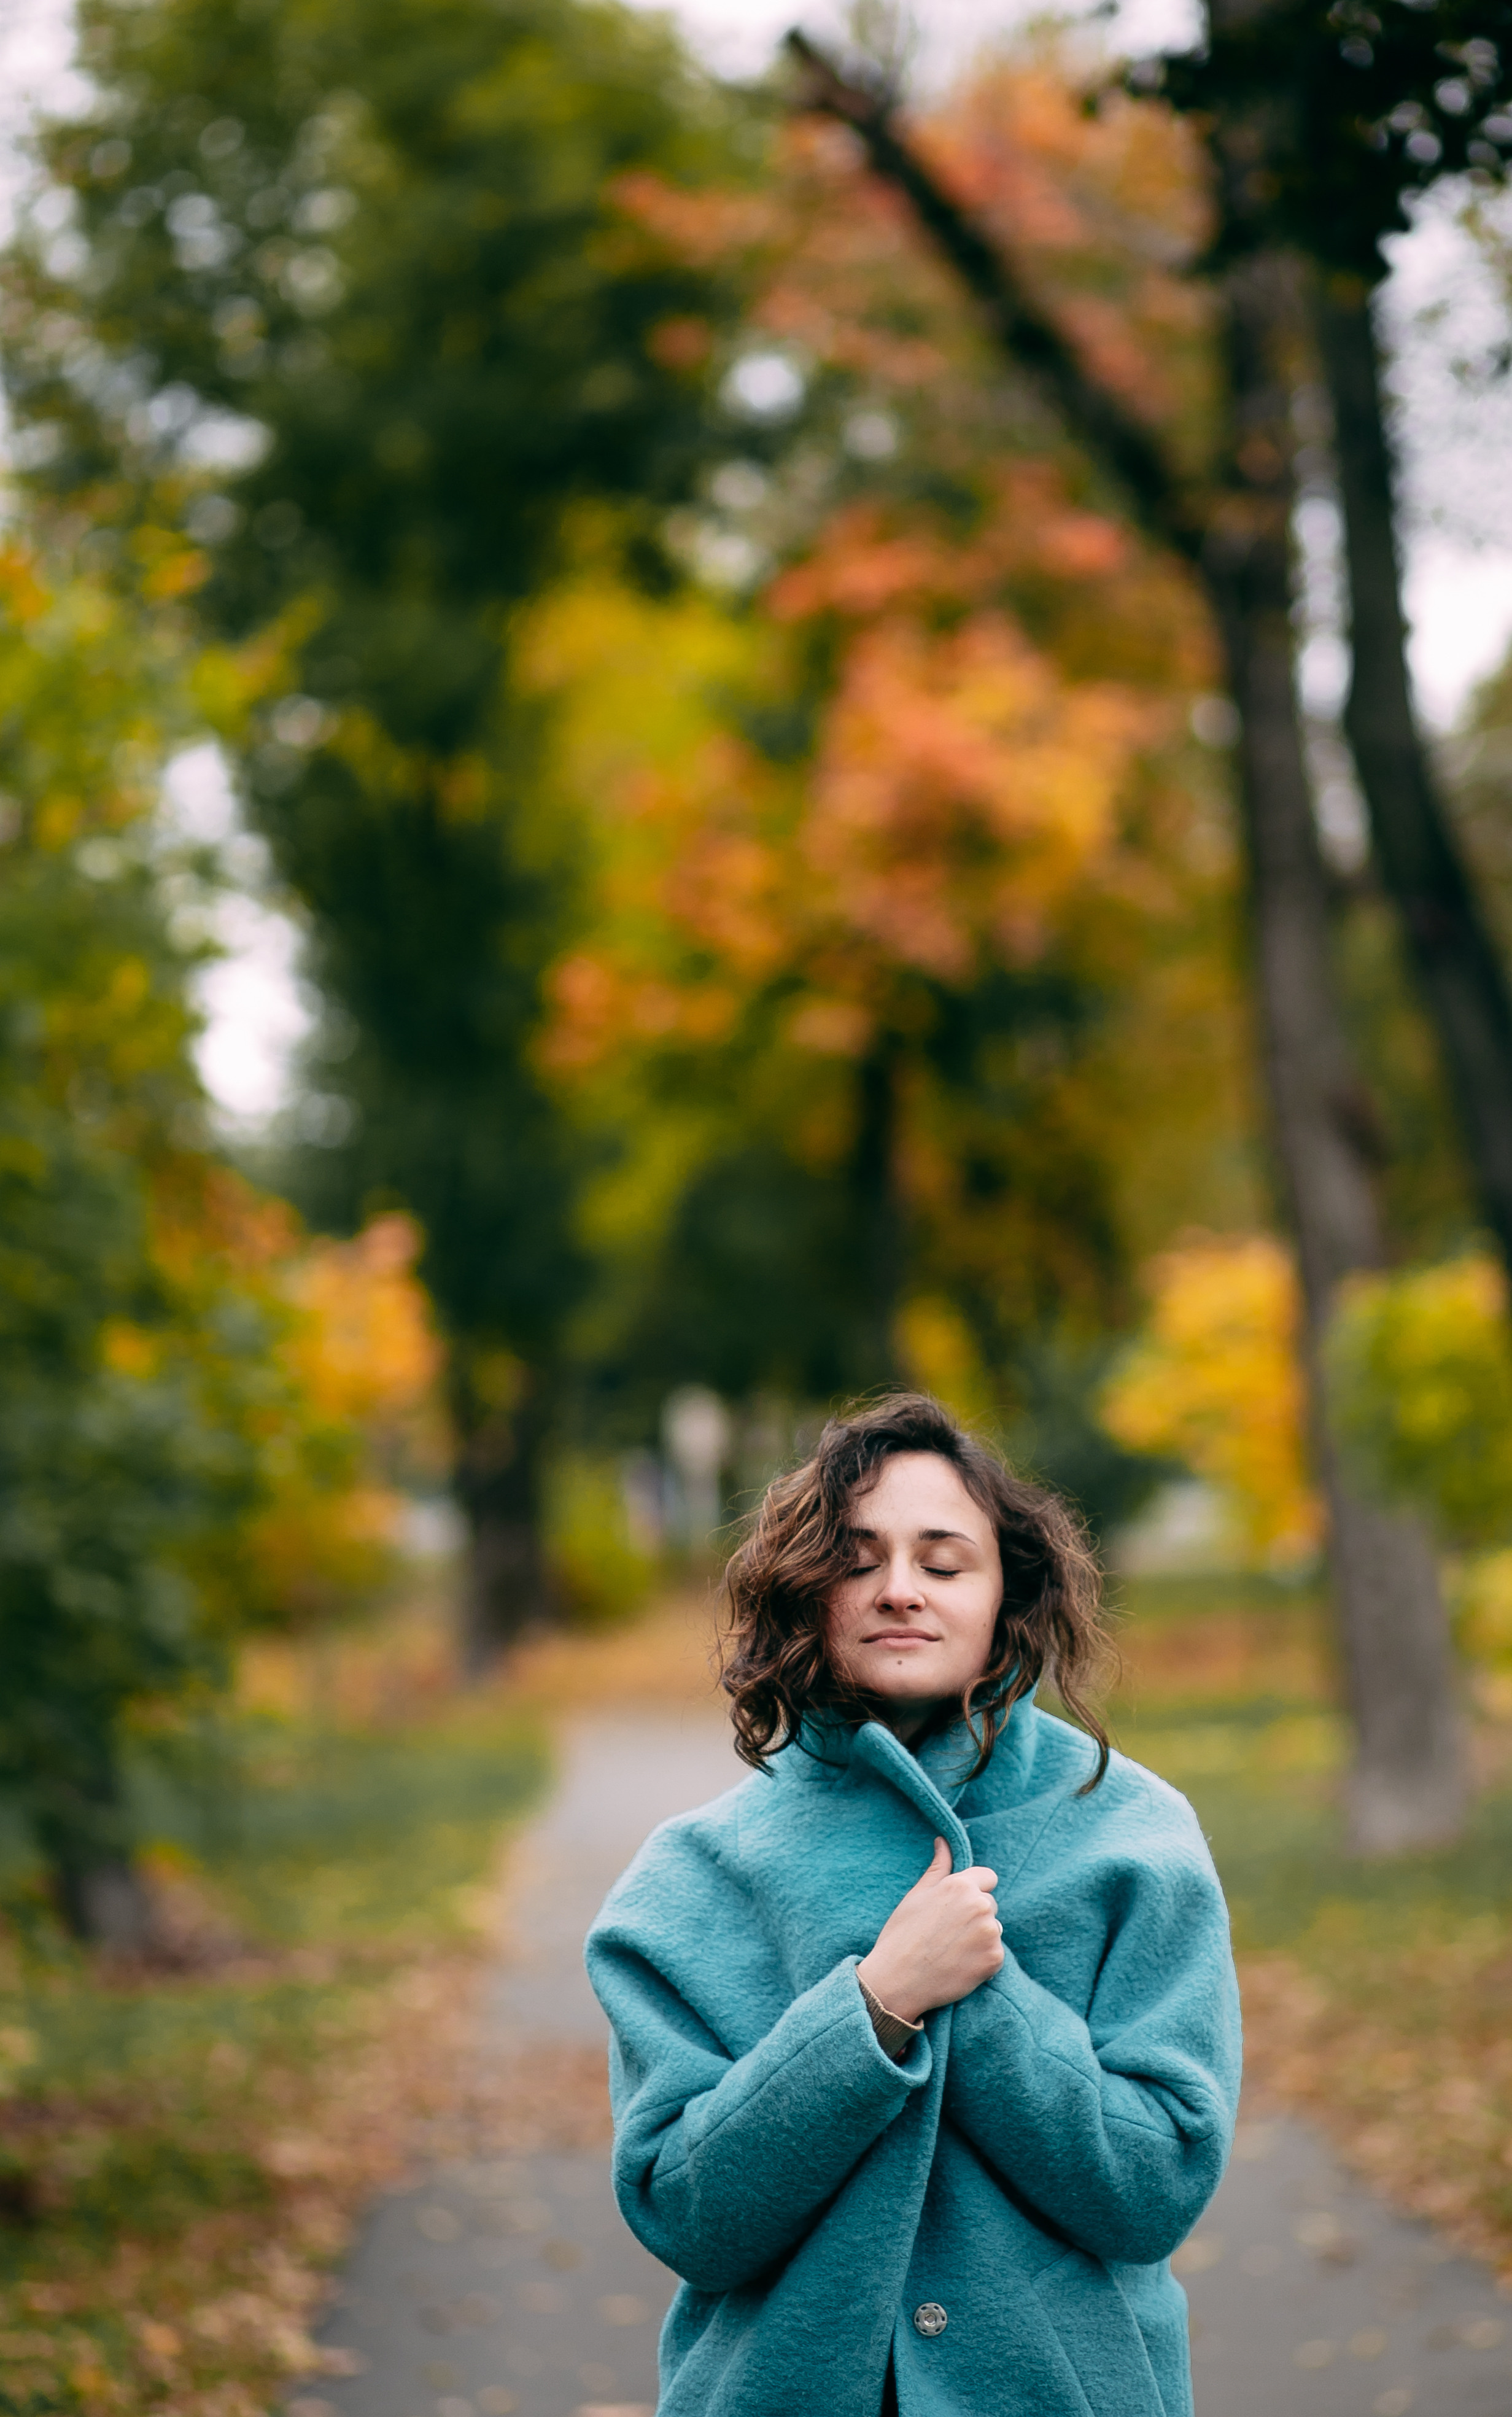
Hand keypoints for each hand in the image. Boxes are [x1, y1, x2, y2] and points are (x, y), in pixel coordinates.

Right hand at [856, 1837, 1003, 2023]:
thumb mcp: (917, 1895)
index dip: (974, 1890)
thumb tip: (943, 1841)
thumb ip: (938, 1867)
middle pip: (990, 1904)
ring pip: (994, 1929)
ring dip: (980, 1937)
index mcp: (961, 1885)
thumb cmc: (902, 1934)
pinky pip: (995, 1953)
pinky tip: (960, 1965)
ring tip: (952, 1949)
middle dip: (975, 1915)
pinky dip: (982, 1960)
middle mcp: (980, 1905)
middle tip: (948, 1932)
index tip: (957, 1907)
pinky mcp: (995, 1959)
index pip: (988, 1877)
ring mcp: (990, 1933)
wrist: (898, 1980)